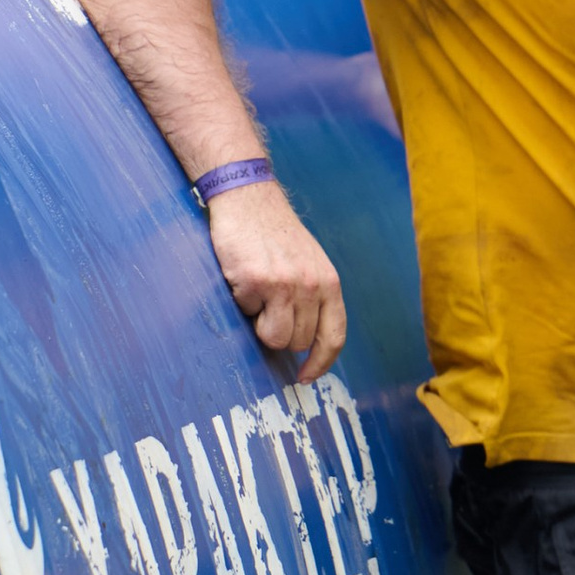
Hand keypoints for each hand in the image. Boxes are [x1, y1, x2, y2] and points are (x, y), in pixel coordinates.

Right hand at [206, 178, 346, 379]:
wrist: (248, 197)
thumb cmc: (275, 234)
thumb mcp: (310, 264)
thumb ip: (315, 298)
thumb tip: (308, 344)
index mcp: (329, 282)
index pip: (333, 336)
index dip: (321, 363)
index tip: (307, 377)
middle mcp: (312, 285)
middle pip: (298, 342)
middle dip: (279, 332)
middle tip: (268, 305)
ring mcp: (285, 284)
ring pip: (274, 338)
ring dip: (260, 323)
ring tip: (257, 294)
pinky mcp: (257, 281)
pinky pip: (246, 313)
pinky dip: (241, 300)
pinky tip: (243, 276)